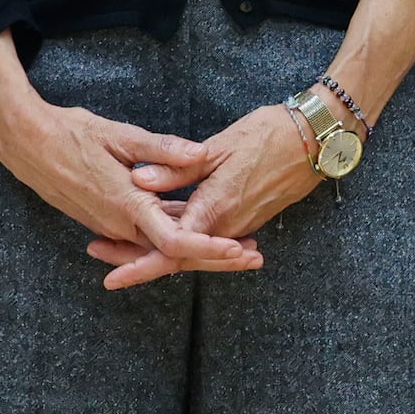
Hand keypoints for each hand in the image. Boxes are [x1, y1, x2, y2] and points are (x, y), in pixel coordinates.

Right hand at [0, 37, 261, 290]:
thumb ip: (162, 150)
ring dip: (199, 249)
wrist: (26, 143)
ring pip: (161, 246)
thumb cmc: (71, 134)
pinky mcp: (106, 219)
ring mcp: (111, 224)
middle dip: (217, 256)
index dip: (209, 247)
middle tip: (256, 257)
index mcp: (127, 205)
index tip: (239, 249)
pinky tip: (201, 232)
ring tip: (240, 247)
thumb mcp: (121, 135)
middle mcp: (119, 223)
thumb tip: (200, 154)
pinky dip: (174, 237)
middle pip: (175, 252)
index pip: (174, 240)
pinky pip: (145, 236)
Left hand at [91, 100, 327, 287]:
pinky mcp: (244, 217)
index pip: (171, 250)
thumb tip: (139, 180)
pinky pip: (206, 236)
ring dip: (156, 249)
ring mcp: (237, 224)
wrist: (315, 140)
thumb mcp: (217, 148)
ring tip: (117, 244)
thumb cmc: (268, 136)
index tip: (111, 277)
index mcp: (216, 209)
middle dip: (137, 261)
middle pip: (177, 258)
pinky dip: (180, 237)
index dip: (138, 265)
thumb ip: (177, 169)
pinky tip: (159, 227)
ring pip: (191, 249)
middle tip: (100, 255)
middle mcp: (227, 226)